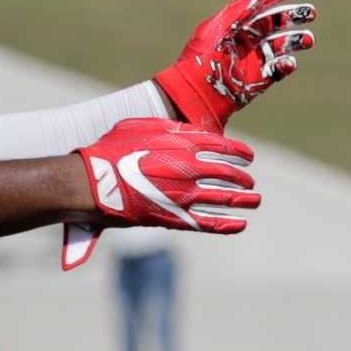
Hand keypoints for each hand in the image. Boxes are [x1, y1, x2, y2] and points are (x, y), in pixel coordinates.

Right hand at [61, 118, 259, 269]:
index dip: (240, 153)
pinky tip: (241, 224)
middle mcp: (190, 168)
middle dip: (243, 177)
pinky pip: (209, 223)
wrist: (94, 182)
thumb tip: (189, 131)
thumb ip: (169, 128)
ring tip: (255, 200)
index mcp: (183, 143)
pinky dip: (228, 225)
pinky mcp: (175, 219)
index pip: (224, 147)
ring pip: (225, 198)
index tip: (249, 157)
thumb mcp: (141, 126)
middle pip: (229, 173)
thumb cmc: (111, 150)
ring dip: (244, 200)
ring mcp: (185, 195)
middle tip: (250, 181)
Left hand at [154, 0, 316, 130]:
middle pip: (272, 23)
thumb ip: (239, 11)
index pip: (257, 5)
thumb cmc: (199, 60)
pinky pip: (277, 71)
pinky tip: (289, 62)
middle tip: (310, 12)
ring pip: (279, 45)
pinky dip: (286, 65)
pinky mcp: (256, 82)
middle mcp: (242, 41)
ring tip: (308, 39)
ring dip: (295, 40)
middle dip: (292, 16)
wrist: (192, 96)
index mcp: (231, 25)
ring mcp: (250, 61)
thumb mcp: (217, 29)